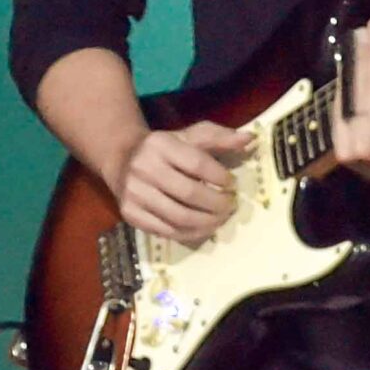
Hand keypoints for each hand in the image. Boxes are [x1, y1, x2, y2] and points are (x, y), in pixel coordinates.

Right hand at [111, 121, 254, 243]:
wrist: (121, 157)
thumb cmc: (164, 148)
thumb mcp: (189, 136)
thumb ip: (219, 137)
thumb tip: (249, 138)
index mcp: (160, 144)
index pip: (197, 164)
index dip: (220, 177)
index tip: (232, 184)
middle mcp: (143, 167)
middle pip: (189, 193)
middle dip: (217, 204)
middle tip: (231, 206)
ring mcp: (134, 193)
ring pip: (179, 217)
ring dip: (207, 222)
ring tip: (220, 219)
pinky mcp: (129, 213)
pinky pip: (166, 231)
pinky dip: (190, 233)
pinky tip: (203, 228)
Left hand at [331, 17, 369, 208]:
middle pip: (368, 89)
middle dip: (365, 56)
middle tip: (362, 31)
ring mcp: (361, 152)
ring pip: (352, 100)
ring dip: (352, 70)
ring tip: (355, 47)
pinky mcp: (347, 156)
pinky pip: (339, 115)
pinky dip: (343, 93)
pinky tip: (348, 73)